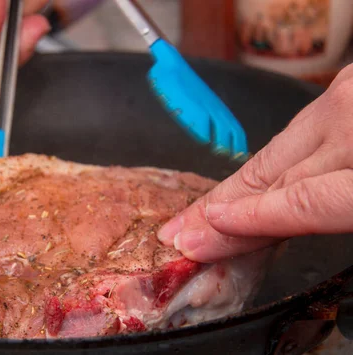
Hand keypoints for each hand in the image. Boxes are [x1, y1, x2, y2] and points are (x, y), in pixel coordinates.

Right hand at [157, 64, 352, 262]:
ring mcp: (343, 97)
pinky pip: (293, 134)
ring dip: (232, 188)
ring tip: (196, 214)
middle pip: (267, 174)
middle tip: (176, 232)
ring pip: (273, 152)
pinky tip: (242, 184)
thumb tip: (238, 217)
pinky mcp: (343, 88)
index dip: (240, 225)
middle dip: (214, 208)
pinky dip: (266, 162)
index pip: (296, 201)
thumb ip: (313, 206)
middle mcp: (348, 119)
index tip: (196, 242)